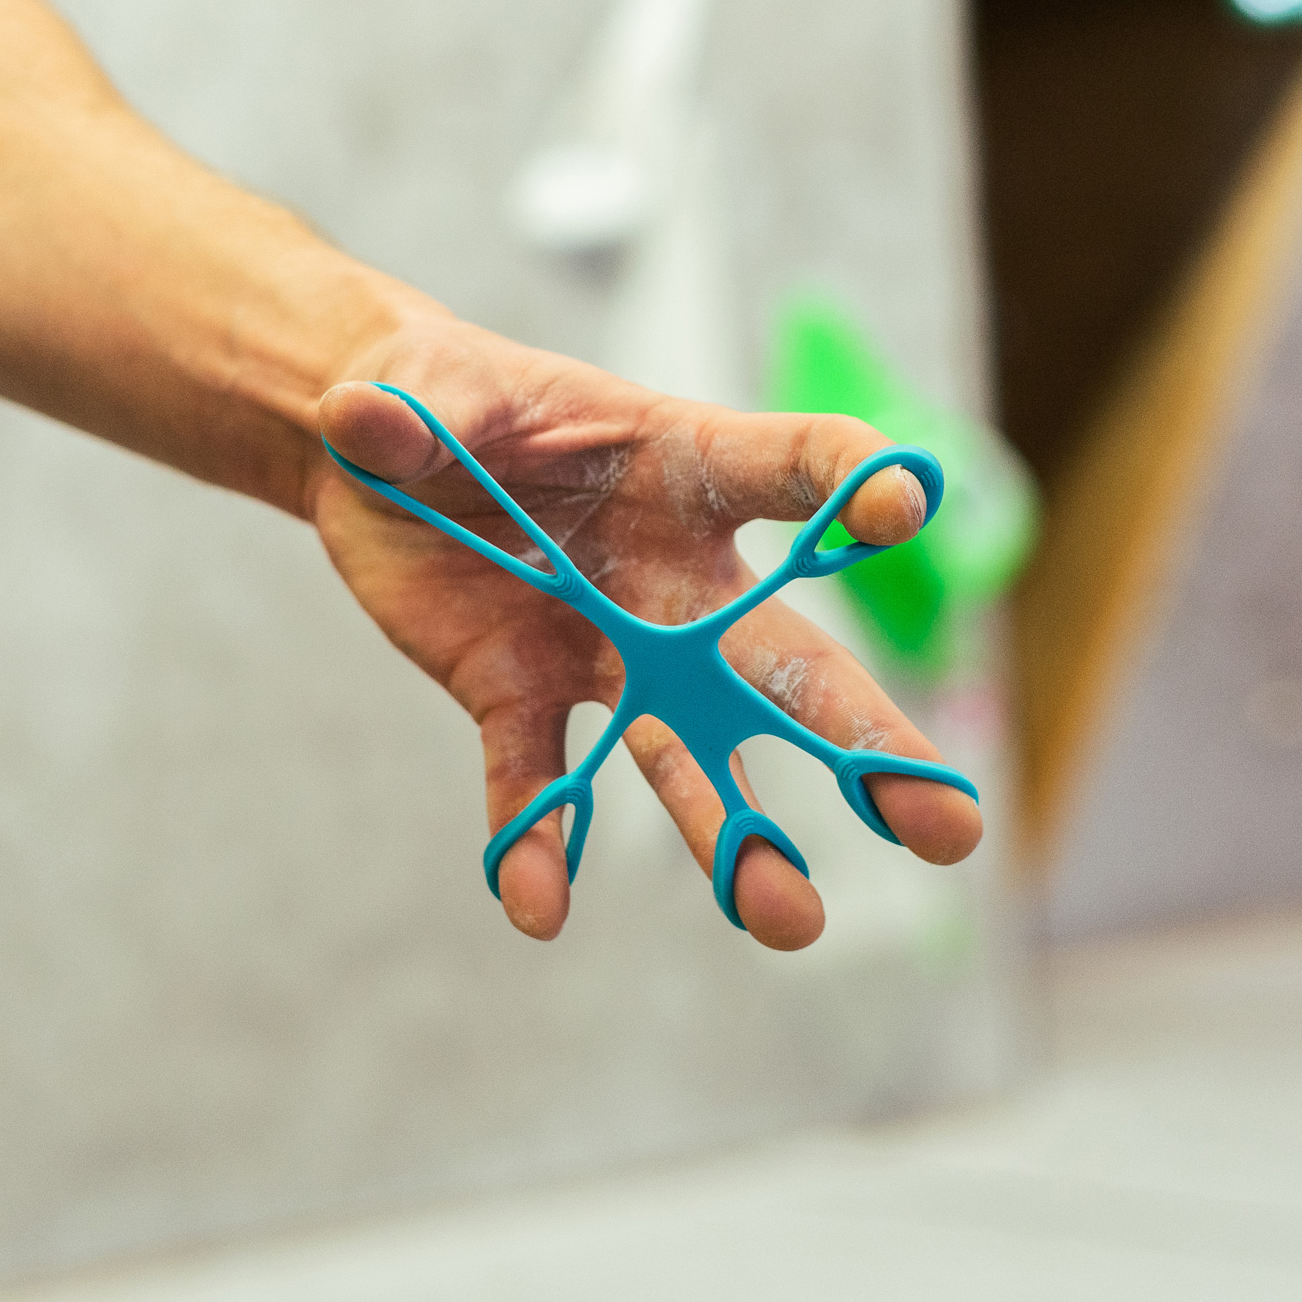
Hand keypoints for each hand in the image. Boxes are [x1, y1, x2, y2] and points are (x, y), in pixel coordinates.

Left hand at [307, 318, 981, 949]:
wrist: (380, 458)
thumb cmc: (440, 391)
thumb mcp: (425, 381)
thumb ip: (415, 408)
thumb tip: (355, 418)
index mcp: (678, 464)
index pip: (792, 468)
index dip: (852, 485)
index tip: (905, 509)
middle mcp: (669, 575)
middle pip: (780, 659)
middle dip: (859, 740)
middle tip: (946, 827)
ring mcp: (602, 646)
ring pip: (684, 749)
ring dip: (731, 831)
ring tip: (787, 920)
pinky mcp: (520, 695)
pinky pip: (538, 778)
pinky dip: (537, 840)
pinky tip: (538, 907)